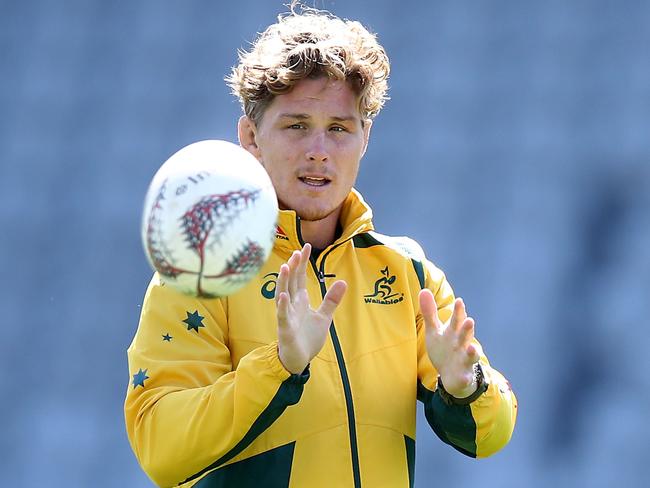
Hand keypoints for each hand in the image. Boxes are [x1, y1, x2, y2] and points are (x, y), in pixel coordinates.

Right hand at [276, 243, 347, 373]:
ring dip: (284, 281)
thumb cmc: (308, 337)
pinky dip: (283, 306)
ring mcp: (286, 316)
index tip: (306, 247)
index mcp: (299, 301)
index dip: (302, 263)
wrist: (299, 360)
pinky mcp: (285, 330)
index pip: (299, 278)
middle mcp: (291, 305)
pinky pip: (283, 316)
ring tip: (286, 267)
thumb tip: (343, 282)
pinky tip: (283, 296)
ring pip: (283, 295)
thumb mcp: (324, 317)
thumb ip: (331, 300)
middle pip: (291, 282)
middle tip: (297, 251)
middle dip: (294, 267)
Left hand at [419, 290, 479, 397]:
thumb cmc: (444, 348)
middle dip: (468, 328)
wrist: (451, 374)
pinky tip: (465, 376)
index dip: (458, 311)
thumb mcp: (434, 330)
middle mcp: (462, 344)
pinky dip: (466, 377)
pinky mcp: (464, 375)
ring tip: (472, 348)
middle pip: (465, 335)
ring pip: (471, 355)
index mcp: (454, 332)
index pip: (457, 319)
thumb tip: (424, 290)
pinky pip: (465, 376)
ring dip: (473, 352)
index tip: (459, 301)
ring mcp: (464, 359)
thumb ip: (430, 312)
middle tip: (470, 320)